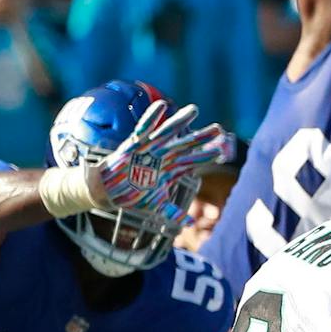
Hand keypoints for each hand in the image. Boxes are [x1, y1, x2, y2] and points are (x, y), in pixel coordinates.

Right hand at [89, 99, 231, 210]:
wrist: (109, 191)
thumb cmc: (133, 195)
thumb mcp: (155, 205)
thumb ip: (173, 212)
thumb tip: (191, 225)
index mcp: (170, 169)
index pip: (193, 162)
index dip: (206, 157)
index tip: (222, 153)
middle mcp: (163, 156)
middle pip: (186, 144)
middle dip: (202, 137)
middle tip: (219, 129)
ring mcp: (149, 149)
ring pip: (168, 132)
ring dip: (181, 121)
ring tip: (194, 110)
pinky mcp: (134, 144)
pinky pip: (143, 128)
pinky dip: (151, 117)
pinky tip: (161, 106)